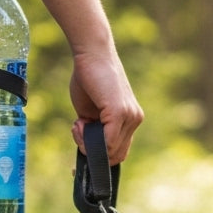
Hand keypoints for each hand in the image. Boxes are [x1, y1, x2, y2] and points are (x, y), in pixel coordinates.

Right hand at [69, 50, 141, 165]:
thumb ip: (95, 129)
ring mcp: (130, 117)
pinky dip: (88, 138)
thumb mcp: (92, 111)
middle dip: (91, 150)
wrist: (92, 54)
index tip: (82, 150)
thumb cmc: (89, 78)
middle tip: (78, 129)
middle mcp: (135, 119)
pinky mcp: (120, 113)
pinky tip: (79, 122)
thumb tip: (90, 148)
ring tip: (78, 124)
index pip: (120, 152)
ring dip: (86, 143)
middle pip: (115, 156)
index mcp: (130, 120)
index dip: (101, 158)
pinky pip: (107, 142)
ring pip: (110, 151)